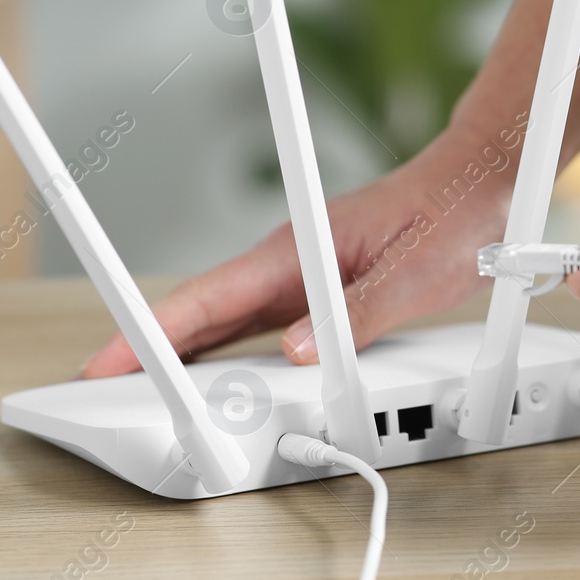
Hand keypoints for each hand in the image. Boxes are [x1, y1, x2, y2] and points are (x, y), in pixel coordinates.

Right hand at [79, 128, 515, 376]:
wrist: (478, 187)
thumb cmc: (451, 216)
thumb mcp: (417, 273)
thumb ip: (358, 314)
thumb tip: (301, 353)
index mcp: (299, 248)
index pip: (210, 294)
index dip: (156, 327)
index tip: (116, 356)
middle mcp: (288, 261)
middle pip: (201, 310)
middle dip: (148, 347)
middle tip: (100, 386)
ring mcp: (297, 276)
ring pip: (224, 321)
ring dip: (182, 355)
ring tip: (142, 393)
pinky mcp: (313, 292)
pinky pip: (256, 326)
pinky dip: (225, 353)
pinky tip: (211, 378)